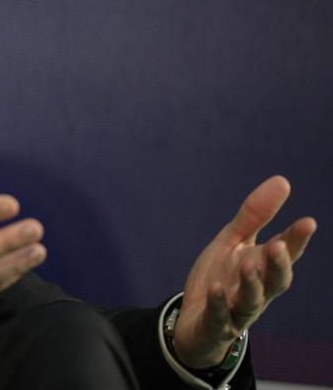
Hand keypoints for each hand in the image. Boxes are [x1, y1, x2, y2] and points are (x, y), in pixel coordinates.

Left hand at [173, 176, 316, 368]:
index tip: (308, 222)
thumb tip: (283, 180)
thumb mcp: (234, 242)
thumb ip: (255, 215)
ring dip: (252, 284)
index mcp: (263, 267)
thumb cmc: (222, 277)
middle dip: (279, 264)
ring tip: (248, 265)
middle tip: (279, 246)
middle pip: (276, 281)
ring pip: (251, 300)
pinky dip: (219, 303)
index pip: (285, 253)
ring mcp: (237, 310)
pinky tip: (215, 288)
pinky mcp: (216, 324)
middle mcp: (258, 291)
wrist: (196, 321)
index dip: (296, 239)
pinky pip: (219, 315)